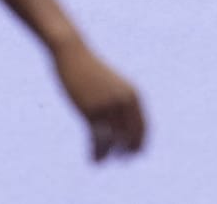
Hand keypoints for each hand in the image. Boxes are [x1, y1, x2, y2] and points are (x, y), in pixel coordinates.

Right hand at [53, 38, 145, 160]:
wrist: (73, 54)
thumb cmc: (91, 70)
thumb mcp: (111, 85)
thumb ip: (121, 100)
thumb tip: (124, 124)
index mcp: (133, 94)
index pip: (143, 128)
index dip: (139, 144)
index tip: (132, 154)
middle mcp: (124, 101)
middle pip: (132, 137)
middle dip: (127, 152)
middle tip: (119, 160)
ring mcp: (108, 106)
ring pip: (114, 141)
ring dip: (109, 155)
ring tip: (102, 161)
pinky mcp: (91, 110)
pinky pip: (98, 139)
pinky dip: (97, 153)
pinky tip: (93, 161)